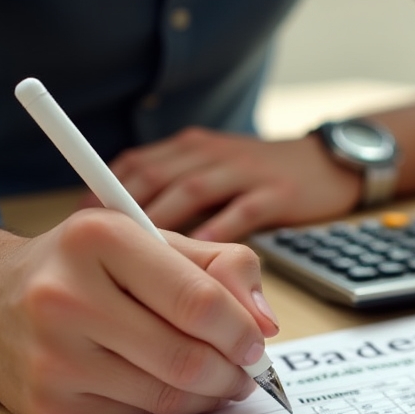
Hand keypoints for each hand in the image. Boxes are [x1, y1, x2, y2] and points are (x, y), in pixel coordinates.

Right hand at [0, 209, 278, 413]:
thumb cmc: (90, 270)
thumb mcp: (155, 243)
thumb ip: (224, 266)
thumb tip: (265, 323)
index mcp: (98, 240)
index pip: (198, 301)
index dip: (242, 331)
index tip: (258, 343)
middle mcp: (64, 296)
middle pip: (188, 357)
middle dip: (234, 372)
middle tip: (247, 372)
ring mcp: (52, 356)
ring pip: (167, 396)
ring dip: (210, 396)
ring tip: (220, 381)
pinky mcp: (48, 405)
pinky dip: (170, 410)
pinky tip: (173, 390)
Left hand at [80, 129, 361, 240]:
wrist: (331, 162)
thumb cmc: (267, 178)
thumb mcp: (219, 175)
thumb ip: (182, 197)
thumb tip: (137, 241)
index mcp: (191, 149)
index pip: (137, 163)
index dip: (105, 194)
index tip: (83, 228)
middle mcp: (212, 153)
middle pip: (156, 176)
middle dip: (126, 214)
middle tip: (105, 255)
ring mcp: (245, 170)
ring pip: (193, 191)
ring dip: (166, 227)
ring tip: (145, 264)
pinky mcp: (278, 191)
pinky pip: (241, 210)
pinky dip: (217, 232)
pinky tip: (202, 259)